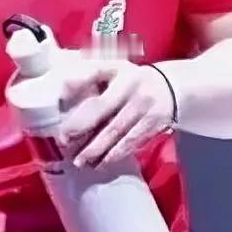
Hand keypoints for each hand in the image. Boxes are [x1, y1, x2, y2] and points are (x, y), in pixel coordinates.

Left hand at [60, 60, 175, 168]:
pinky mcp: (153, 123)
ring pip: (116, 129)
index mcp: (118, 69)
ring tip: (79, 161)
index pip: (95, 71)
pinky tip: (101, 163)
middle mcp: (131, 84)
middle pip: (102, 107)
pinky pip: (131, 141)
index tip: (60, 96)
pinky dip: (115, 154)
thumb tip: (62, 88)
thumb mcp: (113, 70)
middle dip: (81, 125)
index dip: (78, 82)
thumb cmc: (131, 80)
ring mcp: (144, 105)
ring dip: (96, 147)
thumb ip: (90, 74)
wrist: (171, 87)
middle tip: (64, 140)